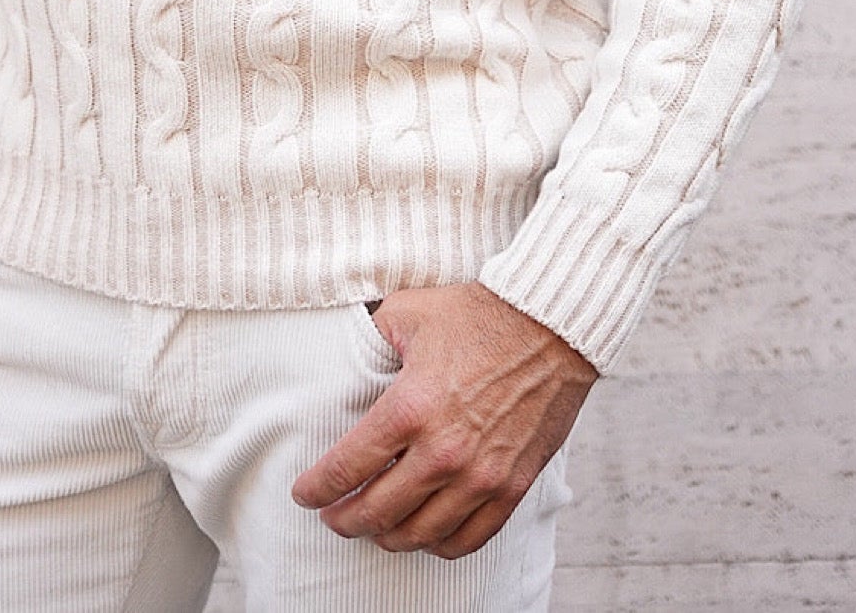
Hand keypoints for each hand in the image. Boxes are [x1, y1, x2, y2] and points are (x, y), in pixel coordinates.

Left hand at [292, 282, 595, 558]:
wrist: (550, 326)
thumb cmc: (479, 315)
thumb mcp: (409, 311)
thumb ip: (370, 332)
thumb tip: (344, 342)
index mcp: (410, 407)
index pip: (348, 466)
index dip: (318, 487)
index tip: (304, 494)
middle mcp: (443, 450)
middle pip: (378, 510)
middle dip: (344, 520)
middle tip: (331, 516)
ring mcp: (480, 474)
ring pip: (419, 533)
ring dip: (387, 537)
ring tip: (372, 528)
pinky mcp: (512, 485)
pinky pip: (469, 538)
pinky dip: (439, 544)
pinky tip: (423, 534)